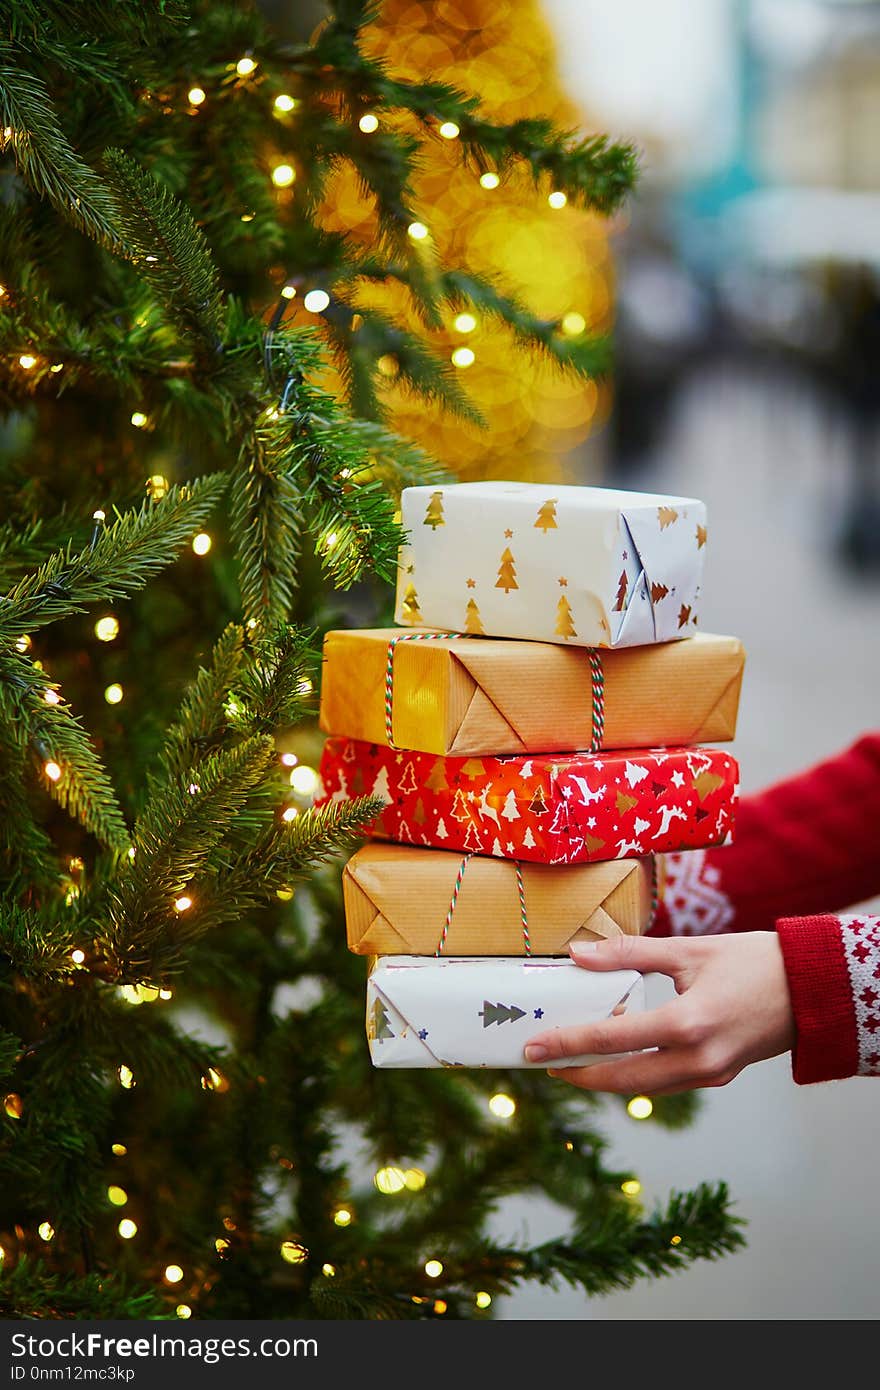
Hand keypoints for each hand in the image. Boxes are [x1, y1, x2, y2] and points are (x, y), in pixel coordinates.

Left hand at [523, 932, 795, 1093]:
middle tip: (542, 1061)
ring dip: (605, 1076)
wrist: (812, 989)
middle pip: (622, 1080)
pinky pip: (666, 1083)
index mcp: (688, 1023)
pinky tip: (619, 1050)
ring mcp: (710, 1074)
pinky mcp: (718, 1077)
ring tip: (573, 1056)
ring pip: (643, 1088)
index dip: (569, 1043)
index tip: (534, 1048)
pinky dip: (636, 1071)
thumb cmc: (754, 962)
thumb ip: (630, 953)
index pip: (613, 1039)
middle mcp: (698, 1059)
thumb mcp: (689, 949)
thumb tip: (579, 953)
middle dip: (579, 1073)